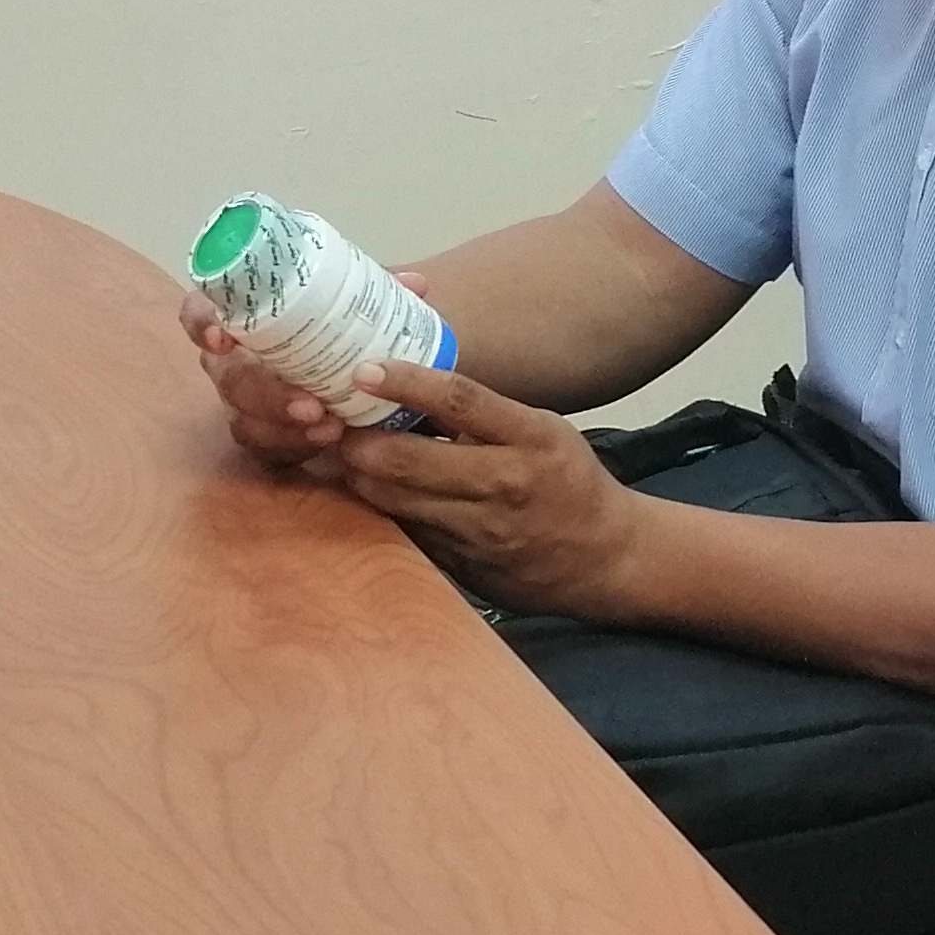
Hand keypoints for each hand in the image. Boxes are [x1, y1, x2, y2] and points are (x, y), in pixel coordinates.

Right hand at [176, 281, 362, 468]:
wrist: (356, 378)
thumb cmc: (337, 329)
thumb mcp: (354, 305)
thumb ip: (376, 294)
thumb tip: (414, 284)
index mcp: (243, 320)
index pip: (200, 312)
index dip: (201, 323)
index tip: (222, 337)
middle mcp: (232, 363)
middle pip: (229, 379)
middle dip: (266, 394)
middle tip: (311, 404)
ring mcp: (243, 406)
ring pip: (244, 422)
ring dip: (285, 428)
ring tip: (331, 428)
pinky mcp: (263, 440)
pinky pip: (268, 452)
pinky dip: (297, 448)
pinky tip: (330, 443)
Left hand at [315, 358, 660, 612]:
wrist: (605, 557)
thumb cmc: (566, 480)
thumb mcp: (540, 430)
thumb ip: (481, 414)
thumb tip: (406, 384)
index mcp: (531, 438)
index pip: (460, 400)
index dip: (406, 382)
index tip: (364, 369)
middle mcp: (506, 484)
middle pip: (411, 460)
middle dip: (359, 440)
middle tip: (329, 419)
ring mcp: (481, 531)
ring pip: (397, 501)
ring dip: (359, 475)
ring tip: (335, 452)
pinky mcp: (464, 565)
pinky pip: (408, 531)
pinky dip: (381, 509)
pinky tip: (363, 491)